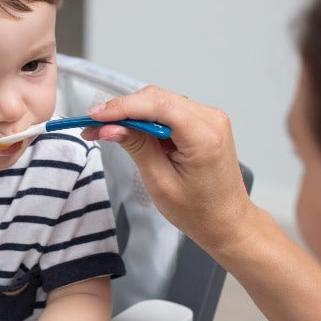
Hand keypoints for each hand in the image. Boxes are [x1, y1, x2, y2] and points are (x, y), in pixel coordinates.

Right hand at [86, 87, 253, 261]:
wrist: (227, 221)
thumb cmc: (198, 211)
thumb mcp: (160, 183)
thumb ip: (137, 147)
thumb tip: (110, 127)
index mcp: (204, 136)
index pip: (158, 105)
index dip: (122, 106)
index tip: (94, 115)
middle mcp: (211, 119)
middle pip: (157, 98)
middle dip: (122, 109)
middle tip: (93, 125)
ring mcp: (210, 117)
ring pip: (160, 101)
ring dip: (132, 112)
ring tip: (105, 130)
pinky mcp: (204, 121)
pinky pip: (169, 110)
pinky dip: (146, 117)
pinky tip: (128, 130)